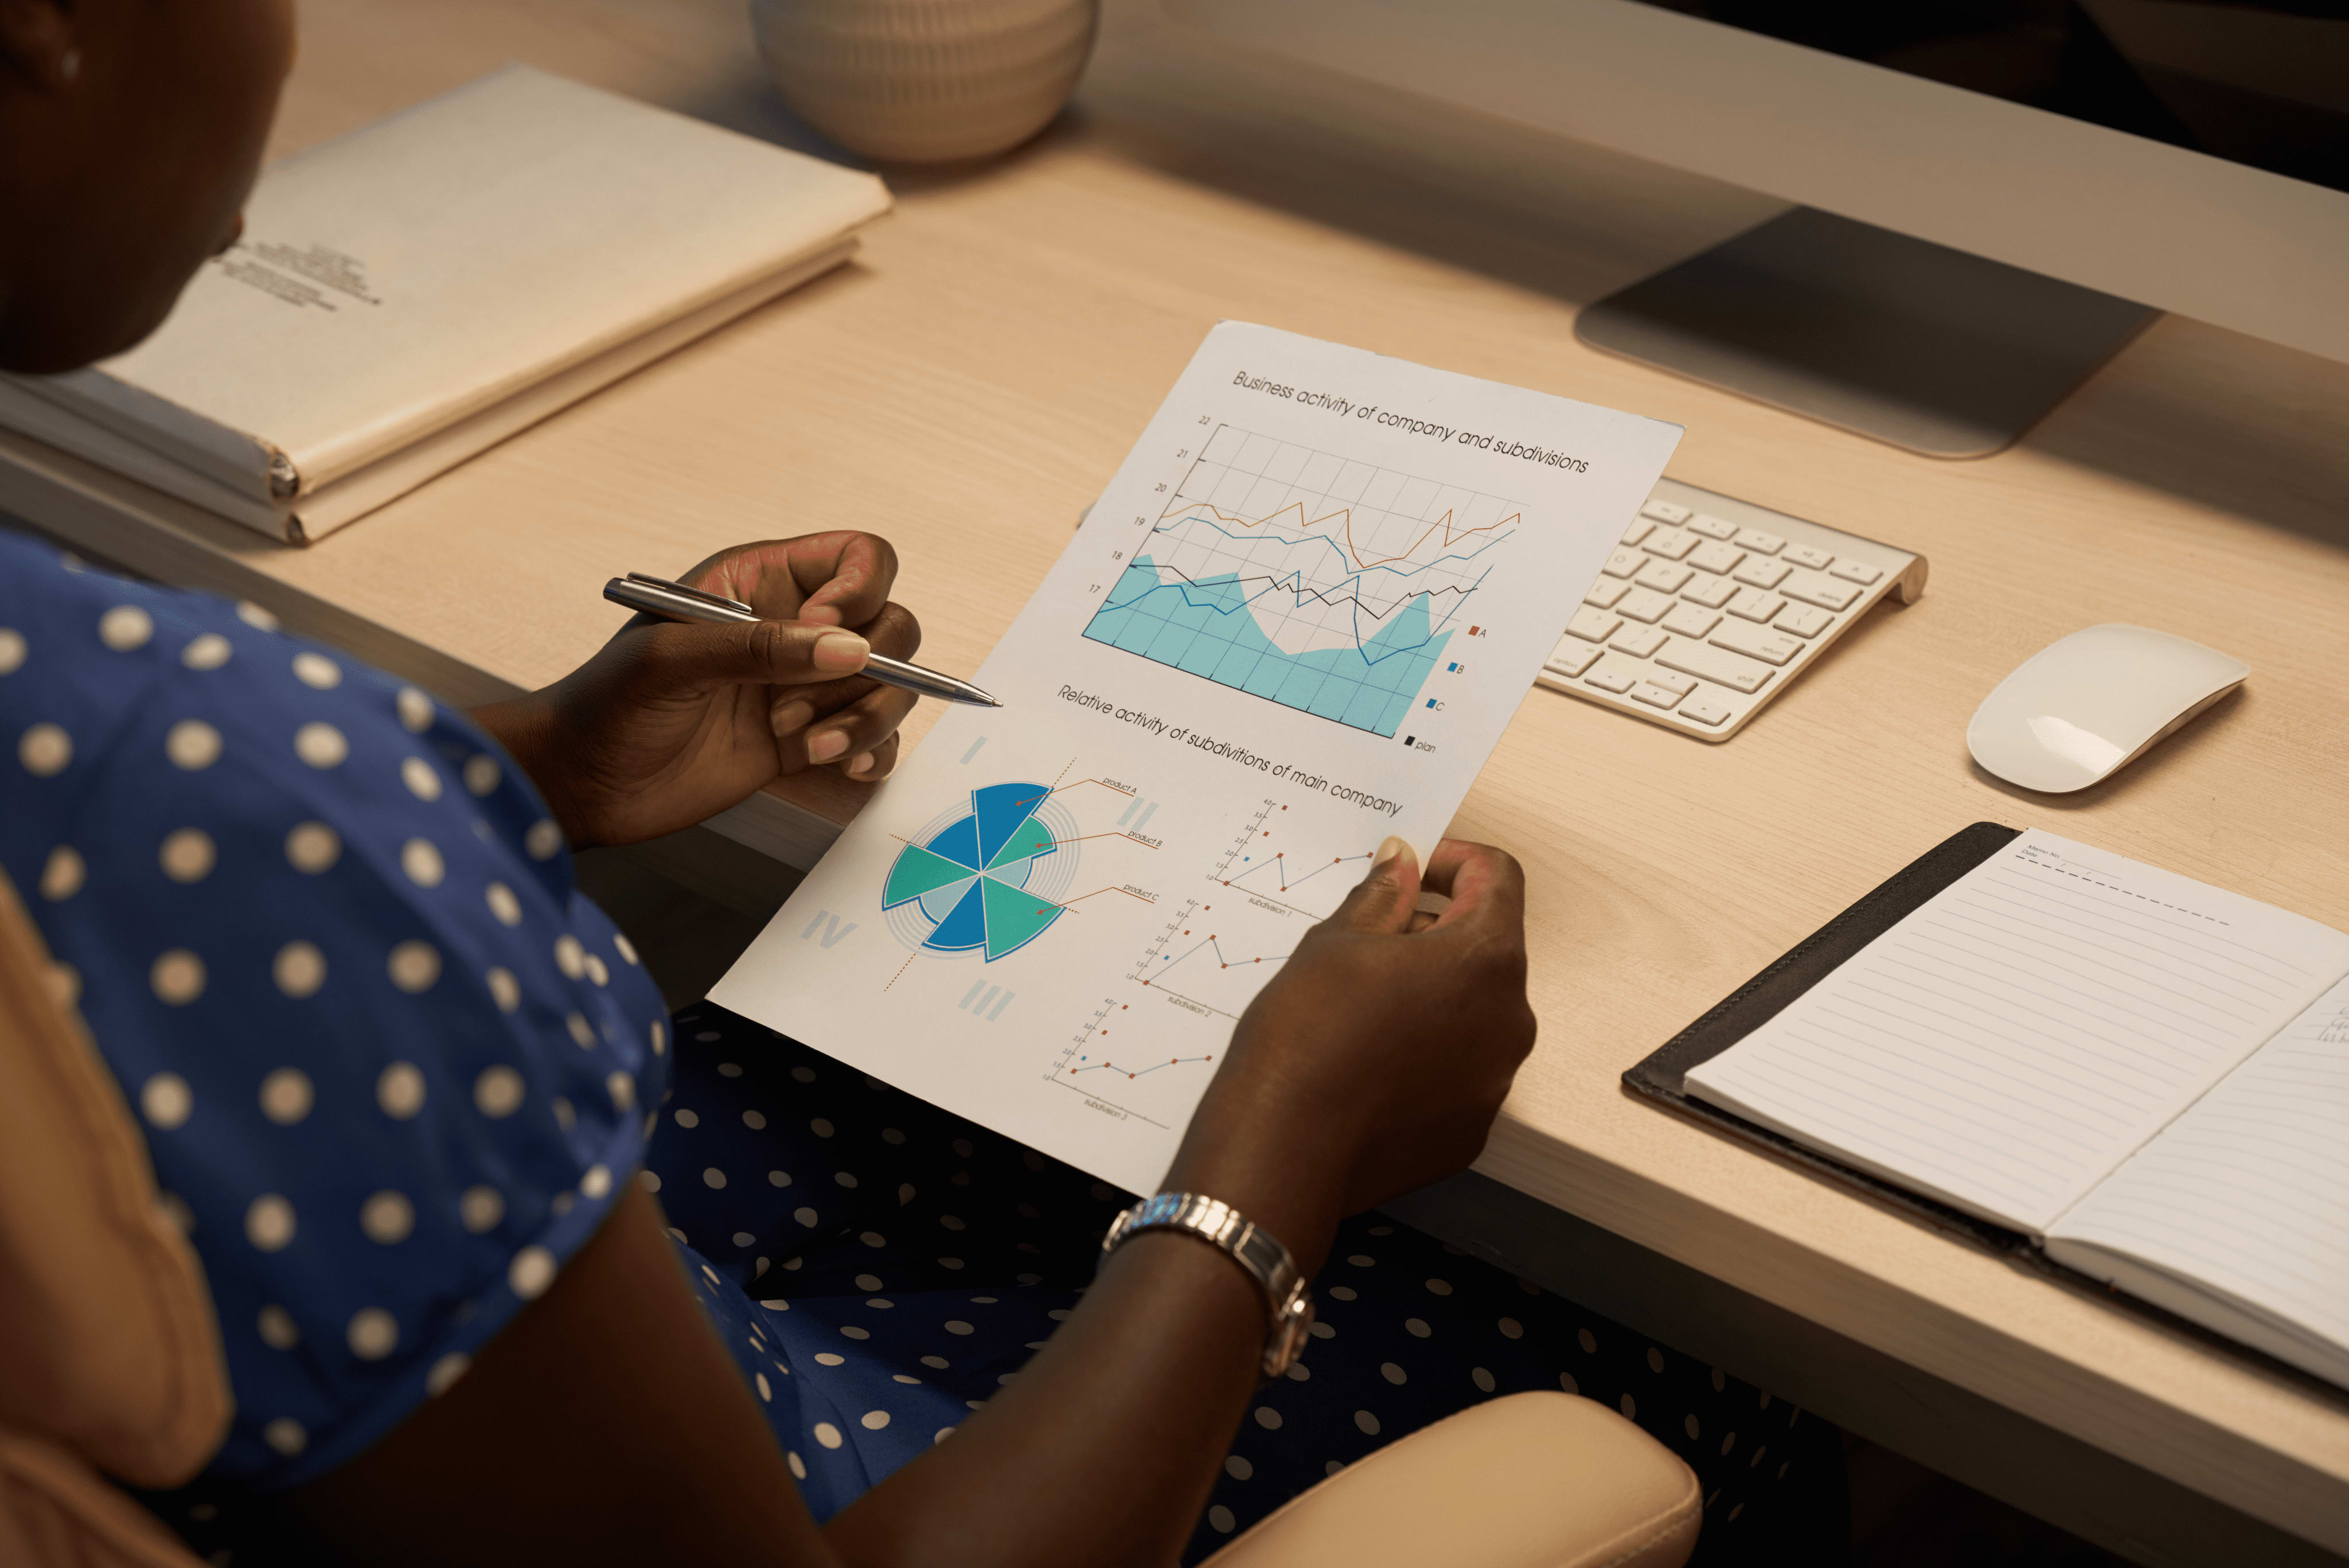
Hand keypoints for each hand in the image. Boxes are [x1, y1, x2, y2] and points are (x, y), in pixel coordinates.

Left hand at [473, 535, 920, 847]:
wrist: (582, 784)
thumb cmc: (608, 705)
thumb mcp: (674, 660)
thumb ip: (762, 648)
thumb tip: (851, 648)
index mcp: (763, 582)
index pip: (858, 559)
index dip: (861, 590)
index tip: (824, 632)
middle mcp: (794, 628)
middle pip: (890, 625)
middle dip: (866, 670)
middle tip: (796, 705)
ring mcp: (805, 686)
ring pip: (891, 685)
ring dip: (867, 717)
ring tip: (809, 745)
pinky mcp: (808, 739)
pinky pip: (874, 737)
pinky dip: (872, 751)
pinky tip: (839, 764)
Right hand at [1163, 837, 1534, 1274]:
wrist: (1283, 1149)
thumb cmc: (1305, 1039)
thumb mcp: (1334, 943)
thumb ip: (1382, 896)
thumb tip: (1402, 865)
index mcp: (1484, 959)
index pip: (1498, 878)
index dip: (1454, 861)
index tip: (1412, 872)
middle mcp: (1509, 1020)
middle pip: (1487, 949)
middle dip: (1435, 933)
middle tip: (1368, 940)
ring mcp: (1495, 1081)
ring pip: (1474, 1011)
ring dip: (1431, 994)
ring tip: (1361, 1005)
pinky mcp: (1471, 1128)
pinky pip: (1460, 1070)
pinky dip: (1426, 1053)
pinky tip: (1369, 1059)